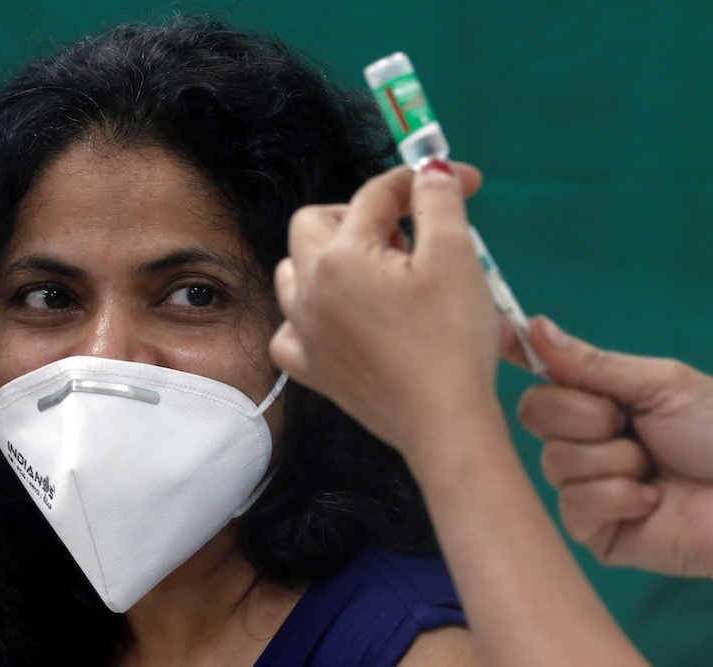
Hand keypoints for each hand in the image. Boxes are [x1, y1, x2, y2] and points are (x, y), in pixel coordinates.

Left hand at [269, 161, 493, 454]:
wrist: (443, 422)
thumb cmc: (451, 337)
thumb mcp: (455, 256)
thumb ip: (437, 200)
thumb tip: (429, 170)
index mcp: (339, 255)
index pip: (375, 195)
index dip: (420, 182)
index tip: (464, 184)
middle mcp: (306, 289)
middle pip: (315, 224)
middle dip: (360, 216)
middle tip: (408, 237)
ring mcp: (301, 332)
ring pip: (294, 273)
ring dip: (329, 261)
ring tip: (378, 275)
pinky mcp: (310, 370)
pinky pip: (290, 329)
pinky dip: (311, 316)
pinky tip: (342, 322)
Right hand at [517, 317, 712, 577]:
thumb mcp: (659, 384)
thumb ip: (591, 363)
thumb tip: (534, 325)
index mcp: (600, 402)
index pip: (542, 378)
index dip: (515, 355)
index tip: (498, 332)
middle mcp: (584, 442)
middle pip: (533, 413)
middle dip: (584, 415)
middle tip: (628, 423)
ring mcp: (586, 487)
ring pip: (554, 461)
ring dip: (613, 460)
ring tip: (654, 470)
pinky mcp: (595, 532)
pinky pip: (573, 505)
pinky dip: (617, 497)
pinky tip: (651, 500)